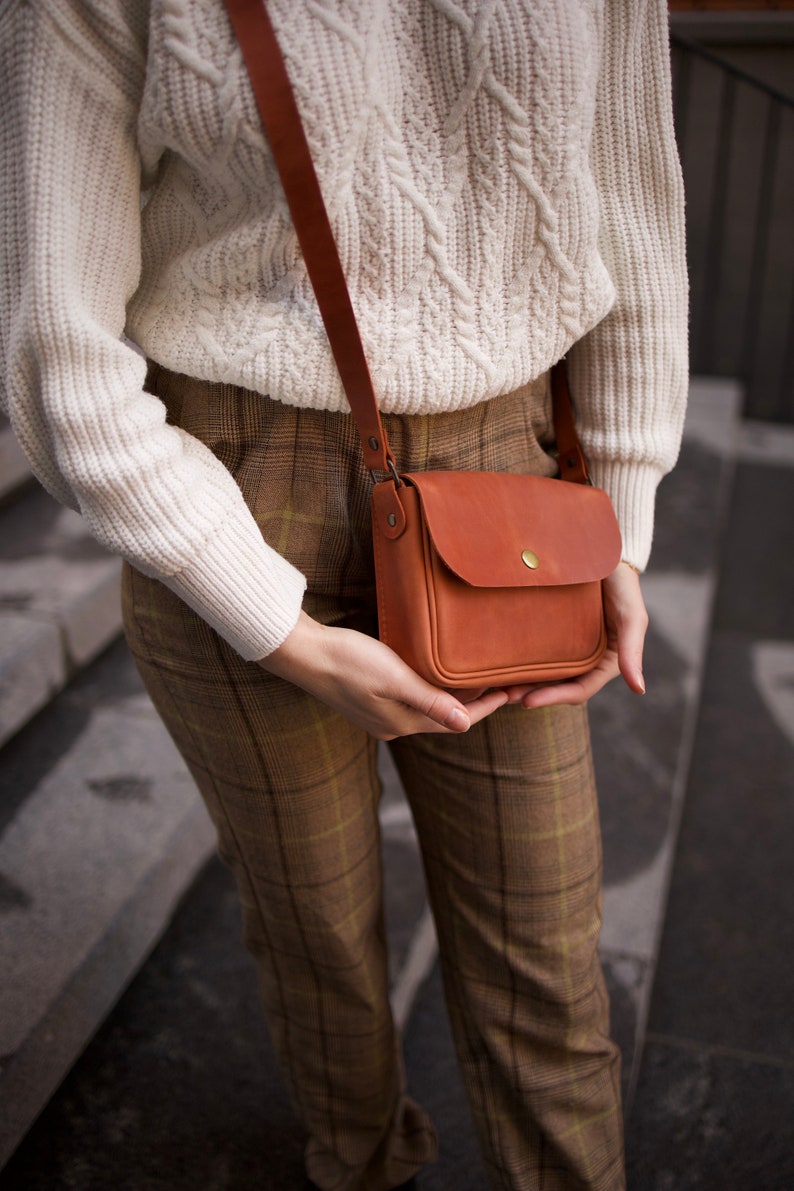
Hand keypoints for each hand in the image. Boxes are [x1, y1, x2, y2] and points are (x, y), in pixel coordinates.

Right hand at [258, 611, 508, 739]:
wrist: (304, 653)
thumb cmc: (348, 661)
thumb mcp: (394, 679)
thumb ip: (429, 701)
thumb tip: (466, 725)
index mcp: (401, 723)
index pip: (455, 719)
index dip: (486, 707)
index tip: (511, 692)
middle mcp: (392, 724)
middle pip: (443, 716)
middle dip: (472, 702)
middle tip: (500, 682)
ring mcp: (378, 714)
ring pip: (426, 708)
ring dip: (451, 696)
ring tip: (474, 677)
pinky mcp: (368, 699)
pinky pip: (410, 699)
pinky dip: (429, 689)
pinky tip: (434, 674)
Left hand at [502, 562, 647, 708]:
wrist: (602, 552)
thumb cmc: (622, 585)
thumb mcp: (631, 616)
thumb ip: (633, 651)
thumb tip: (639, 690)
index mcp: (605, 663)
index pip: (579, 690)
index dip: (554, 698)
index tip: (528, 702)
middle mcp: (584, 659)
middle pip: (556, 686)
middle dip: (532, 695)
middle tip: (504, 697)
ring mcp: (566, 645)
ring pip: (542, 672)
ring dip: (522, 682)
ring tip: (495, 686)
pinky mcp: (550, 630)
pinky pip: (533, 649)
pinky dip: (518, 659)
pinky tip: (497, 660)